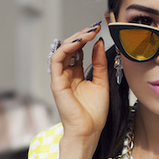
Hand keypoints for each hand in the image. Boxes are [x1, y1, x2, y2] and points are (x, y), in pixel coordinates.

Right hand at [49, 23, 108, 143]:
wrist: (89, 130)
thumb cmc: (94, 112)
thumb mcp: (102, 82)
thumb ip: (99, 63)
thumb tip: (99, 43)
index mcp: (77, 74)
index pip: (79, 51)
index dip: (87, 39)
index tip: (99, 30)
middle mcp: (67, 74)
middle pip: (70, 48)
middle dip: (81, 35)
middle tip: (94, 28)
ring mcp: (60, 78)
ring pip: (62, 50)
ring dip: (74, 39)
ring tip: (88, 33)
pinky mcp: (56, 82)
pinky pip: (56, 60)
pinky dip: (66, 48)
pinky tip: (79, 42)